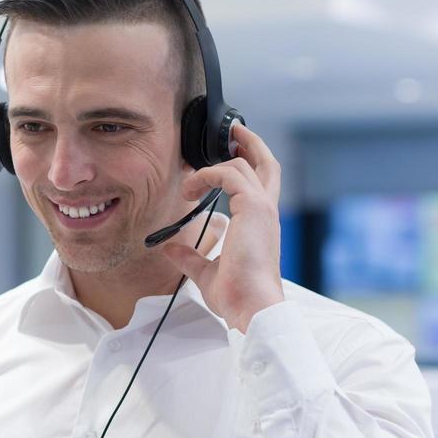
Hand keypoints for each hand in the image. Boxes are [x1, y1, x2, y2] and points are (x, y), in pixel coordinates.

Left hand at [159, 123, 284, 332]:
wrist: (252, 305)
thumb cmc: (237, 295)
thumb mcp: (206, 273)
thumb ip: (190, 257)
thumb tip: (170, 248)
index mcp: (261, 225)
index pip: (263, 184)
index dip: (249, 164)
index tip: (230, 155)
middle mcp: (266, 212)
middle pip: (267, 164)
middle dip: (250, 143)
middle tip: (232, 131)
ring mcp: (263, 208)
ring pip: (244, 165)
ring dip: (213, 165)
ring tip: (190, 175)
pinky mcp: (253, 207)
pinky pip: (228, 175)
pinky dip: (206, 176)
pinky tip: (189, 189)